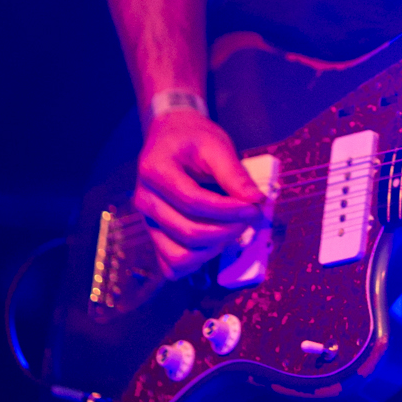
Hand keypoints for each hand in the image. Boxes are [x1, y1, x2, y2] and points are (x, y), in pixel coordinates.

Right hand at [134, 108, 264, 279]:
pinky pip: (171, 264)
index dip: (228, 210)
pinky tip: (216, 242)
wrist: (171, 136)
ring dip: (213, 249)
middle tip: (250, 217)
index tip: (254, 207)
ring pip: (178, 256)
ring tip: (233, 229)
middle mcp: (145, 200)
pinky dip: (196, 262)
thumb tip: (256, 199)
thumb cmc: (192, 138)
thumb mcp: (216, 145)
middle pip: (187, 232)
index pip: (193, 202)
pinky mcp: (155, 234)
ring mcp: (147, 221)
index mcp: (155, 171)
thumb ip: (234, 173)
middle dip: (226, 230)